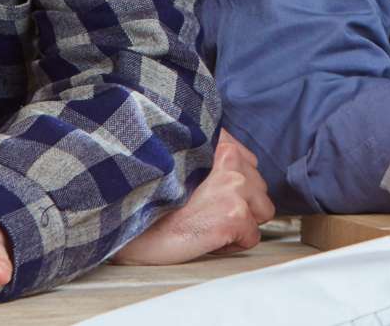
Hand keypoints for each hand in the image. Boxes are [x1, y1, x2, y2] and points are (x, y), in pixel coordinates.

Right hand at [111, 131, 275, 265]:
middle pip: (259, 189)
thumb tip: (236, 167)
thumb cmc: (148, 198)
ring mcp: (235, 188)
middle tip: (206, 212)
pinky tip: (206, 238)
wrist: (127, 222)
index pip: (250, 162)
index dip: (234, 184)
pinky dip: (232, 244)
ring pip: (262, 211)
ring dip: (240, 223)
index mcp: (220, 145)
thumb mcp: (181, 163)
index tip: (213, 194)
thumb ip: (212, 159)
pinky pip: (252, 237)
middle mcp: (231, 162)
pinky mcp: (234, 216)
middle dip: (239, 204)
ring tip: (208, 224)